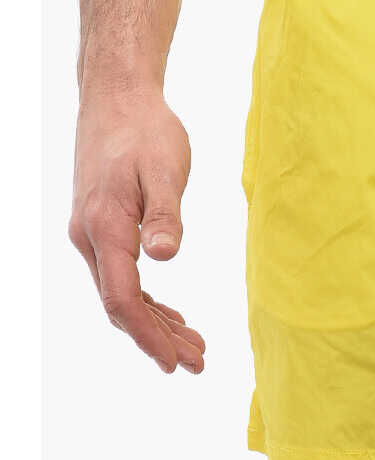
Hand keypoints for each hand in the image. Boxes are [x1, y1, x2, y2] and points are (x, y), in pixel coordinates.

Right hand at [69, 84, 205, 373]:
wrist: (117, 96)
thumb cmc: (145, 129)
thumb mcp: (163, 168)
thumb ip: (165, 214)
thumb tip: (165, 256)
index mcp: (105, 227)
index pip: (123, 299)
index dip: (149, 335)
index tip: (175, 362)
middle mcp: (91, 237)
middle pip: (122, 305)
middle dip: (158, 338)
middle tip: (198, 363)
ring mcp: (93, 233)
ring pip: (122, 293)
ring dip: (156, 323)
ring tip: (194, 346)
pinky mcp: (103, 226)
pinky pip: (122, 276)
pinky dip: (148, 300)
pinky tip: (172, 314)